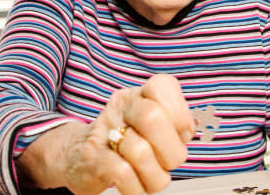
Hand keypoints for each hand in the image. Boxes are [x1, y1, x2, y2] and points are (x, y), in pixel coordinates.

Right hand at [16, 74, 195, 194]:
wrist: (77, 156)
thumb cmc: (122, 141)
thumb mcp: (150, 125)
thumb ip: (174, 122)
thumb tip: (193, 127)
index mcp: (139, 95)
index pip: (163, 85)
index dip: (179, 114)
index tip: (181, 133)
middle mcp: (122, 108)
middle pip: (153, 118)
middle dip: (171, 150)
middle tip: (168, 161)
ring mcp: (105, 131)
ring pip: (140, 152)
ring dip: (154, 175)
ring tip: (149, 176)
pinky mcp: (93, 158)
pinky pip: (123, 173)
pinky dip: (135, 187)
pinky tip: (134, 184)